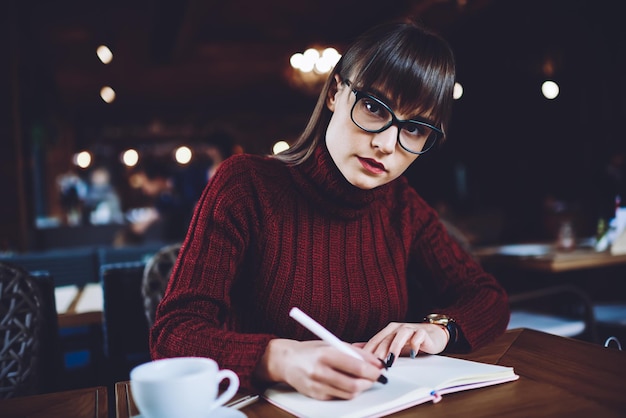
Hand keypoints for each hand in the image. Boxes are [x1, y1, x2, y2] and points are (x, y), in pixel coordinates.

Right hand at [255, 339, 384, 399]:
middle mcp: (320, 371)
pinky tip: (347, 383)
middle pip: (354, 384)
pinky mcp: (316, 395)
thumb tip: (376, 361)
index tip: (380, 369)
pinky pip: (339, 397)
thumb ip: (353, 351)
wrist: (285, 361)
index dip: (372, 369)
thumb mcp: (330, 343)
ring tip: (362, 379)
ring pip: (349, 393)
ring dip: (361, 387)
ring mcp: (317, 385)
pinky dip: (347, 391)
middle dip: (369, 381)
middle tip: (375, 377)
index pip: (356, 366)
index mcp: (325, 353)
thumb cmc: (311, 350)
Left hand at [359, 322, 448, 363]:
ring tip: (391, 360)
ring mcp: (411, 329)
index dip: (369, 351)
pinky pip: (418, 336)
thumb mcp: (392, 345)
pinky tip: (413, 353)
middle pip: (386, 339)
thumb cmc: (409, 342)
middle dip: (380, 352)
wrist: (432, 335)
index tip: (362, 363)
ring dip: (395, 347)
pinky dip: (415, 344)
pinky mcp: (423, 332)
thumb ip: (376, 347)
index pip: (375, 340)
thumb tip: (356, 349)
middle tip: (375, 365)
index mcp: (388, 331)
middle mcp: (398, 328)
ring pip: (401, 335)